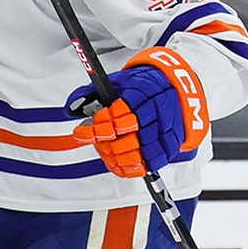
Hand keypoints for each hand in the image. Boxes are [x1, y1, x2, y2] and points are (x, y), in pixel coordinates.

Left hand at [68, 48, 207, 177]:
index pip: (117, 115)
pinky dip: (134, 167)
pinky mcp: (171, 145)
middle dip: (106, 143)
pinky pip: (152, 164)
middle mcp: (156, 113)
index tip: (84, 131)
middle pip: (128, 138)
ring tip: (108, 152)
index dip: (98, 126)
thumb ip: (90, 93)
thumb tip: (71, 108)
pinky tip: (122, 163)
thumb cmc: (141, 86)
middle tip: (98, 141)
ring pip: (140, 154)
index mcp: (142, 92)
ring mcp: (165, 131)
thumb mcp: (115, 81)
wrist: (177, 87)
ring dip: (118, 157)